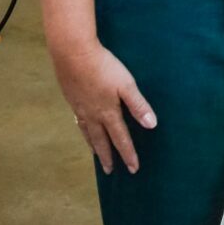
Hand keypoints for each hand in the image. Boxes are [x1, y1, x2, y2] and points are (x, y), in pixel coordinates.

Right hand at [51, 40, 155, 172]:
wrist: (73, 53)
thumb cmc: (103, 67)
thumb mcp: (126, 84)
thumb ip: (138, 105)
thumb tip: (152, 125)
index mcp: (108, 113)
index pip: (121, 139)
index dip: (128, 154)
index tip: (133, 169)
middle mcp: (93, 115)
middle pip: (101, 141)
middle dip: (107, 156)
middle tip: (110, 171)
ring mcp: (80, 108)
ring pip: (88, 133)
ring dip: (94, 146)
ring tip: (96, 154)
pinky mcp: (71, 99)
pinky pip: (79, 122)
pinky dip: (83, 130)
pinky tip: (83, 126)